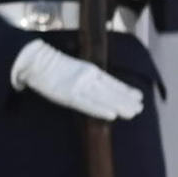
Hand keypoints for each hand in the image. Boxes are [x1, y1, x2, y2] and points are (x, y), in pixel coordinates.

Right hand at [9, 40, 146, 120]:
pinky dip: (101, 110)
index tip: (140, 97)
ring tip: (133, 113)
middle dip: (126, 100)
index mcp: (91, 71)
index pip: (113, 82)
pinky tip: (112, 115)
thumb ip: (90, 77)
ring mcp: (80, 86)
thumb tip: (103, 86)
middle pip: (111, 91)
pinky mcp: (69, 95)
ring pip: (104, 98)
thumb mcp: (77, 69)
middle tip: (140, 108)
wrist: (37, 60)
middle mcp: (89, 78)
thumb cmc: (55, 67)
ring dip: (119, 106)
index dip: (126, 90)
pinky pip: (88, 105)